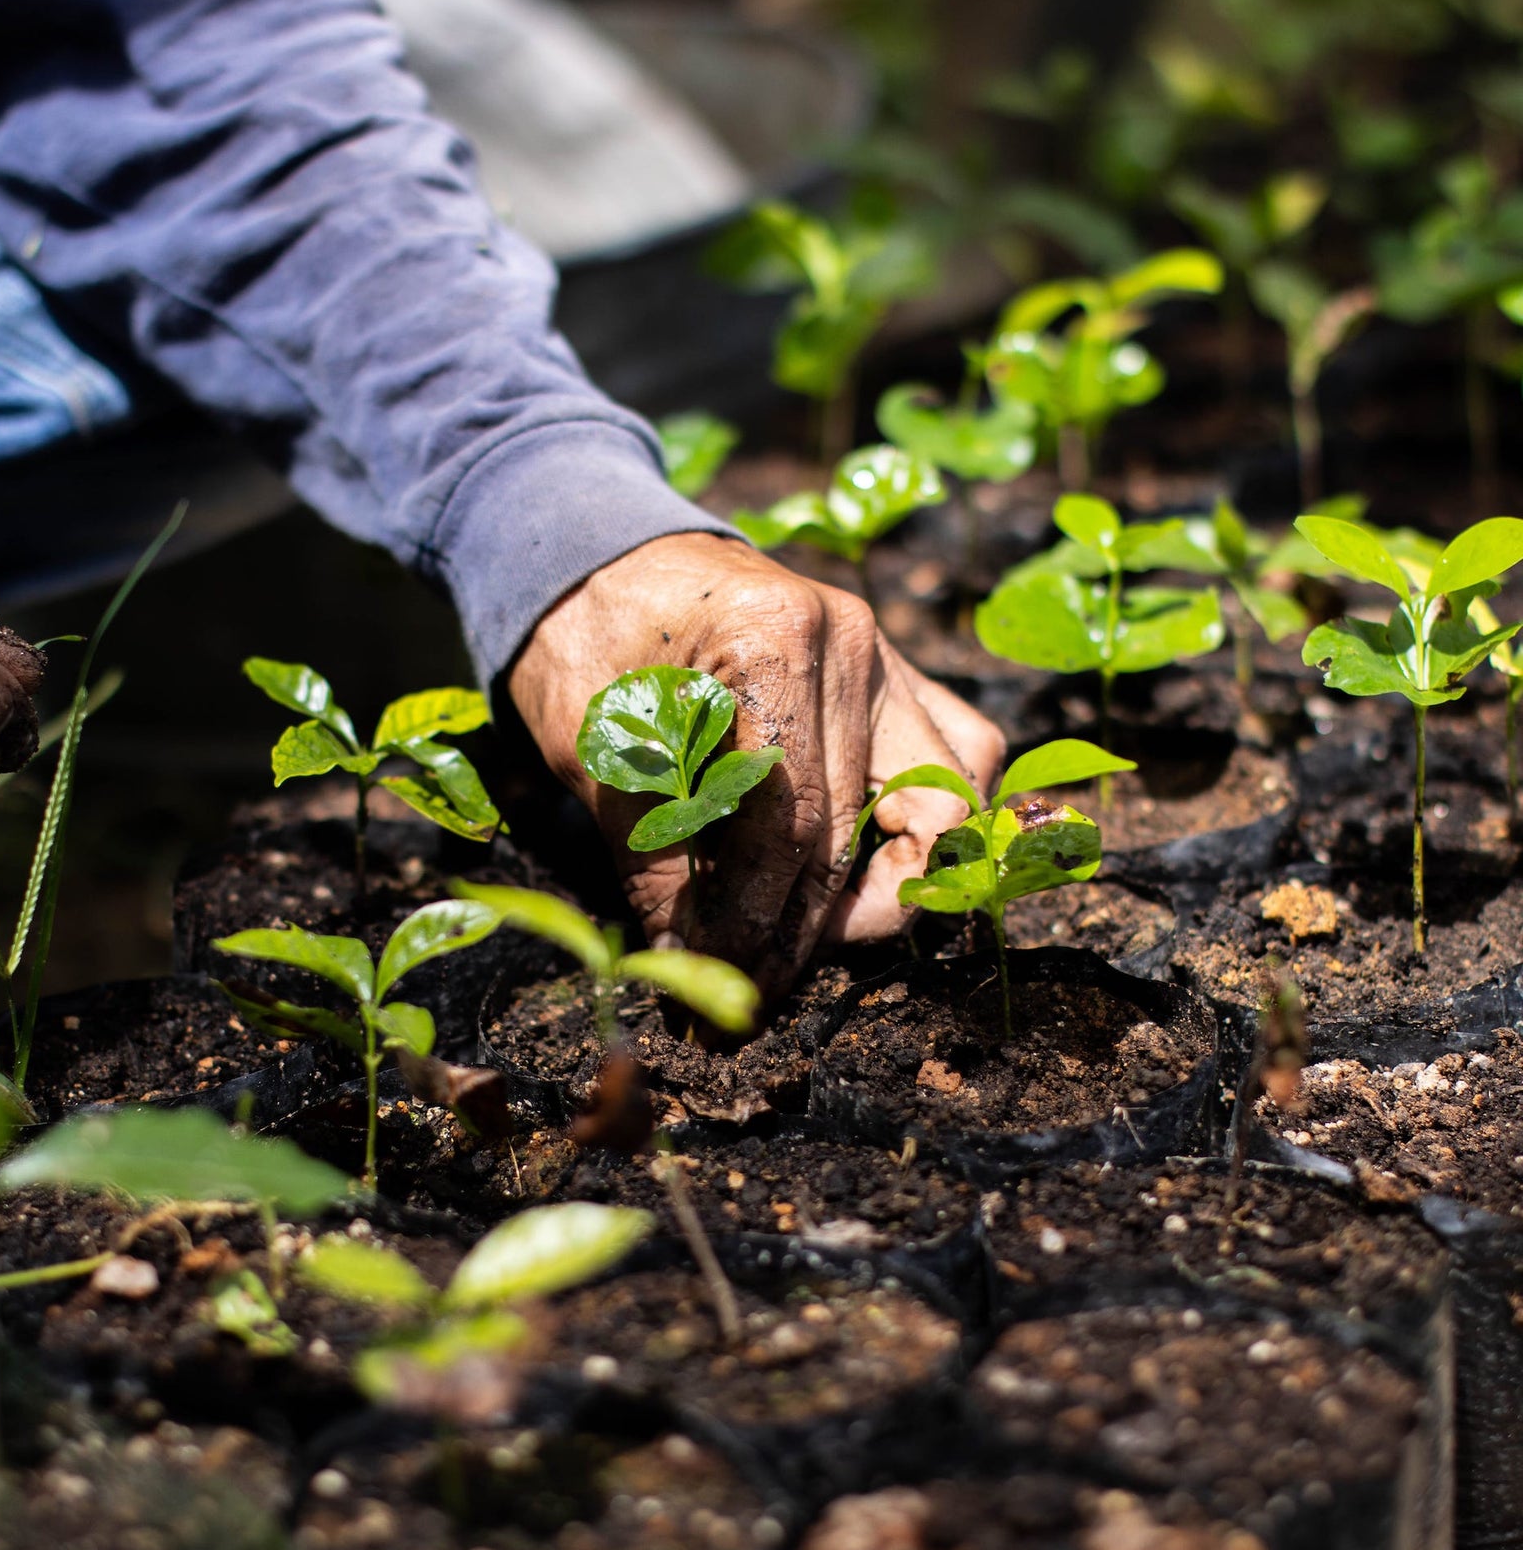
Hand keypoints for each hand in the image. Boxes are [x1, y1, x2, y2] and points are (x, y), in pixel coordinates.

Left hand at [508, 533, 1003, 992]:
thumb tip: (695, 969)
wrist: (605, 558)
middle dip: (808, 932)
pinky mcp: (900, 673)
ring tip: (812, 933)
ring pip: (949, 799)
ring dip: (890, 886)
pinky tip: (866, 865)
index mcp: (769, 641)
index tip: (718, 983)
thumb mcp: (597, 749)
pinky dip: (929, 821)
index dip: (754, 921)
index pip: (788, 824)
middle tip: (753, 991)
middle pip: (862, 829)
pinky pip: (960, 756)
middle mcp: (852, 642)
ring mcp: (888, 654)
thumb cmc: (589, 642)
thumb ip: (654, 859)